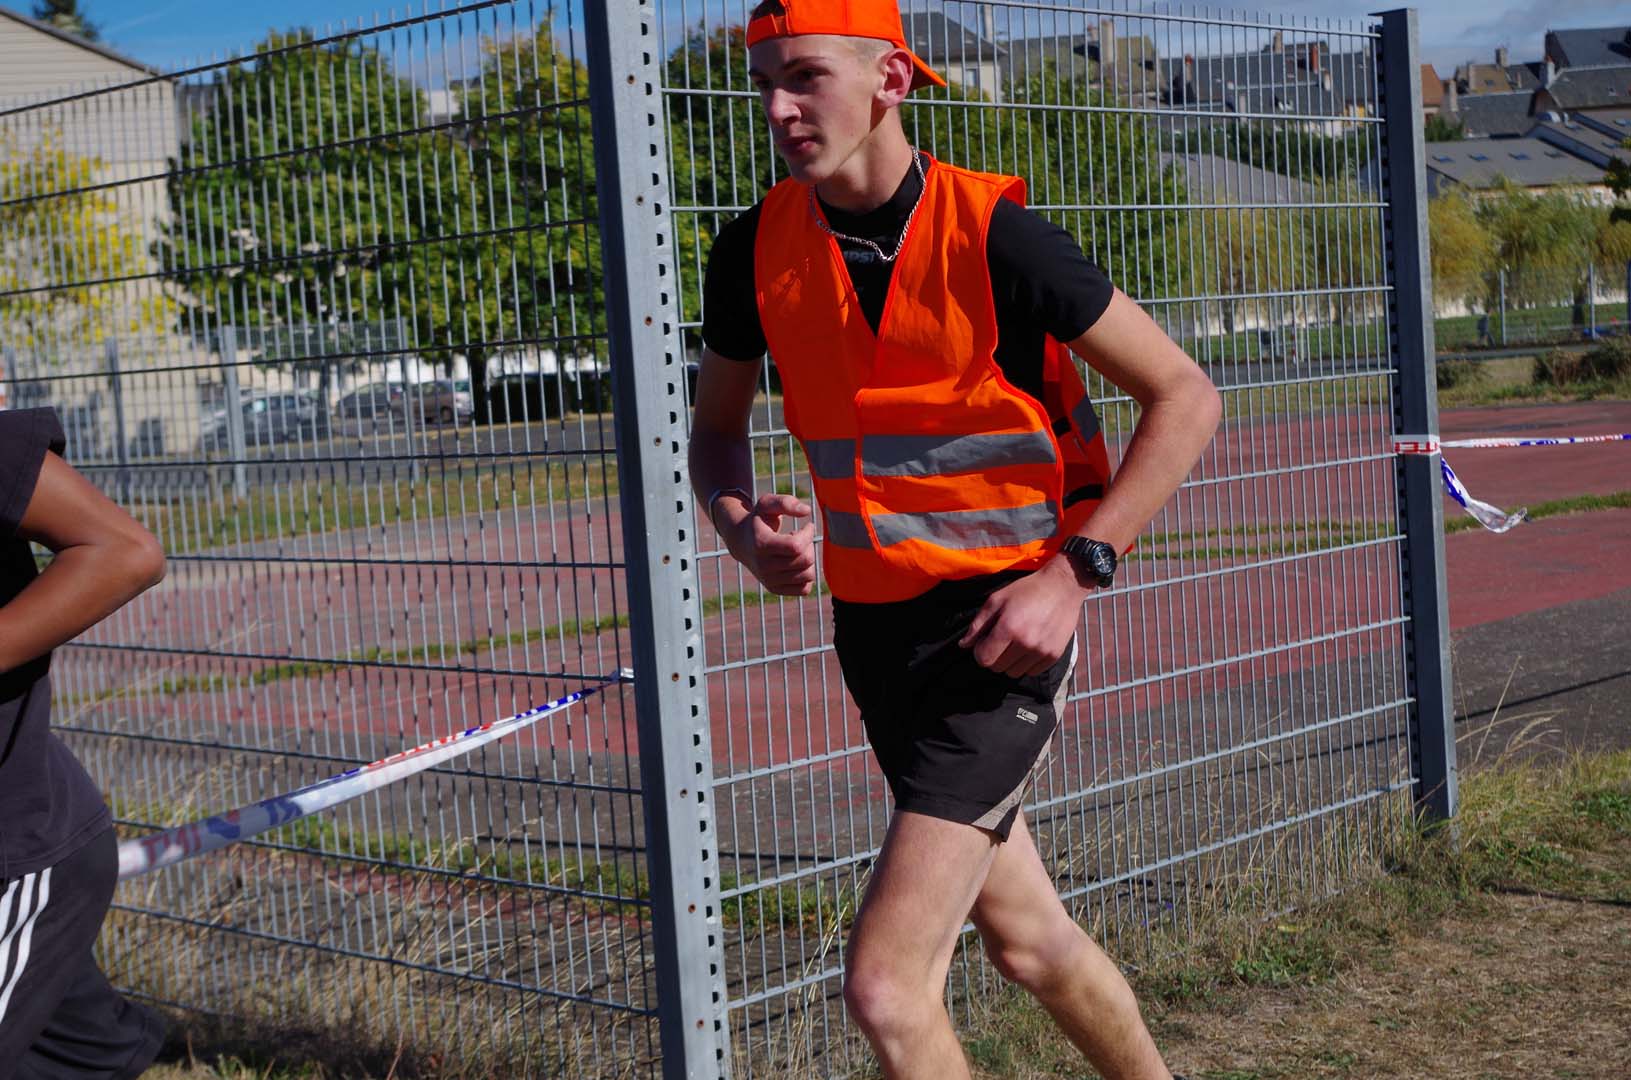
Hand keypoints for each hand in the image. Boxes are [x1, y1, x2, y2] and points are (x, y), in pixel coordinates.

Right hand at [729, 493, 816, 595]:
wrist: (741, 542)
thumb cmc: (758, 520)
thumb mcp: (767, 504)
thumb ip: (786, 502)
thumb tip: (807, 511)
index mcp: (761, 544)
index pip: (797, 546)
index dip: (808, 534)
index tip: (807, 526)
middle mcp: (763, 566)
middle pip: (805, 561)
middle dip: (809, 546)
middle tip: (800, 538)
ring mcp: (768, 580)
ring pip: (808, 576)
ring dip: (807, 560)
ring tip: (795, 550)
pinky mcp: (774, 589)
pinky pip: (804, 589)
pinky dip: (806, 576)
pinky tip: (795, 563)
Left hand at [958, 559, 1088, 676]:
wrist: (1062, 587)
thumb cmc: (1027, 591)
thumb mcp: (997, 600)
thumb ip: (978, 624)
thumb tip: (963, 645)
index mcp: (1008, 628)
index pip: (984, 659)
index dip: (980, 651)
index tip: (985, 641)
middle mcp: (1026, 643)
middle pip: (997, 667)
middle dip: (995, 655)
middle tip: (1002, 640)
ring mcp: (1041, 651)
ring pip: (1014, 673)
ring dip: (1010, 661)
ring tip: (1016, 643)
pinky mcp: (1054, 656)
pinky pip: (1031, 672)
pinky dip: (1027, 663)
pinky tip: (1030, 646)